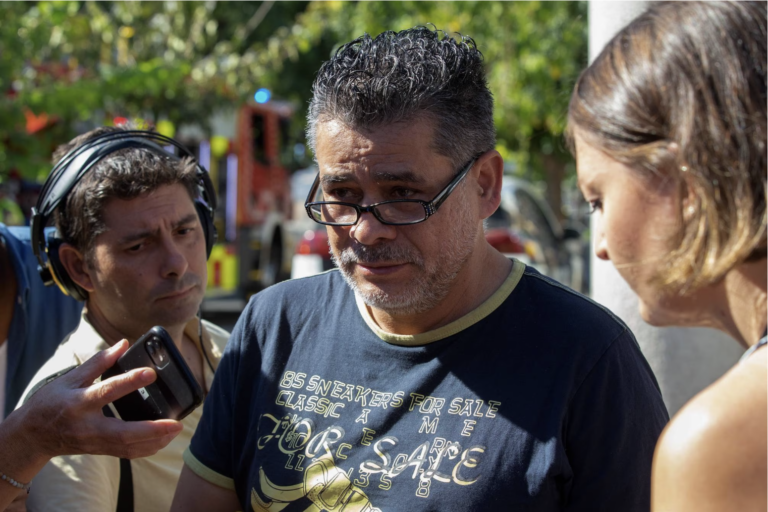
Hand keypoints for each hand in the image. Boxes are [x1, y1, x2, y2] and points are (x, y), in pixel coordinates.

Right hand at [14, 339, 182, 459]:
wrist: (32, 436)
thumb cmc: (50, 403)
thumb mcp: (70, 379)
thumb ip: (98, 362)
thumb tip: (123, 343)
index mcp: (79, 402)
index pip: (107, 391)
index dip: (130, 381)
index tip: (151, 373)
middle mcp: (88, 426)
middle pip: (123, 433)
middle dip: (152, 430)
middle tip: (176, 423)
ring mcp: (94, 442)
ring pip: (127, 447)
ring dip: (154, 441)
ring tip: (175, 430)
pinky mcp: (99, 450)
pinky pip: (126, 454)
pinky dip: (146, 449)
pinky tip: (162, 441)